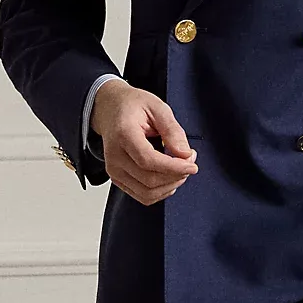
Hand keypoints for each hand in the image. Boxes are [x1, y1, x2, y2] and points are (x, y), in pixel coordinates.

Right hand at [92, 78, 197, 204]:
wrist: (110, 109)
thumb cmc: (132, 106)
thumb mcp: (157, 107)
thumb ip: (172, 130)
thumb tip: (184, 154)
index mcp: (123, 134)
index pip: (148, 161)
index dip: (174, 167)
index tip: (192, 165)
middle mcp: (115, 156)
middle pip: (150, 180)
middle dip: (177, 175)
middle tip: (190, 160)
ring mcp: (114, 170)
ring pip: (148, 193)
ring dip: (171, 185)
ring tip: (181, 168)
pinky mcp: (118, 179)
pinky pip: (143, 196)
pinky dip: (161, 191)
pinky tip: (170, 177)